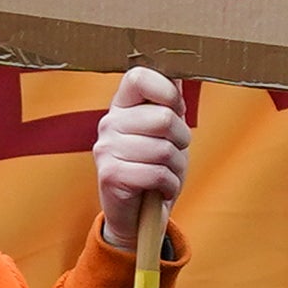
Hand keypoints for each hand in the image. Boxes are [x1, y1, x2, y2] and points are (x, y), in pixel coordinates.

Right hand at [94, 66, 189, 251]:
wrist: (136, 215)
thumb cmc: (155, 168)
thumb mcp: (167, 132)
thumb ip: (169, 103)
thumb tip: (177, 72)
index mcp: (121, 106)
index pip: (139, 77)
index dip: (166, 91)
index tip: (175, 110)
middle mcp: (109, 123)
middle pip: (164, 118)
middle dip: (181, 140)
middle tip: (173, 154)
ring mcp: (106, 148)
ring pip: (164, 150)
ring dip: (176, 167)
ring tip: (166, 174)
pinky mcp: (110, 175)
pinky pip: (157, 174)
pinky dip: (169, 185)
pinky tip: (160, 189)